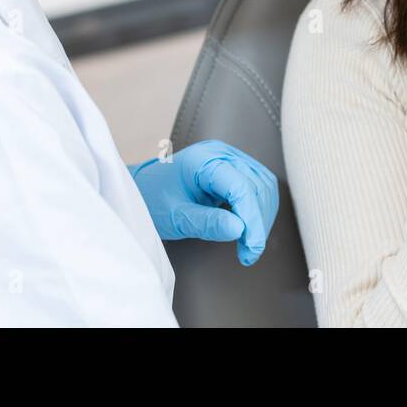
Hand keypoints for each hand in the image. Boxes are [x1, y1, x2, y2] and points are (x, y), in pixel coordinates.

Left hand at [130, 139, 278, 266]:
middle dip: (258, 223)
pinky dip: (257, 209)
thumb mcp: (176, 217)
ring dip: (261, 217)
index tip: (253, 248)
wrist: (142, 189)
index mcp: (205, 160)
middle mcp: (222, 154)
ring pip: (263, 186)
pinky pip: (257, 186)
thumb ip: (207, 223)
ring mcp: (230, 158)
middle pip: (257, 187)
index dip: (253, 220)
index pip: (242, 188)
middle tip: (248, 253)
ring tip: (248, 244)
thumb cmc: (154, 200)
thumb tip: (240, 230)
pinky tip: (247, 228)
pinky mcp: (234, 168)